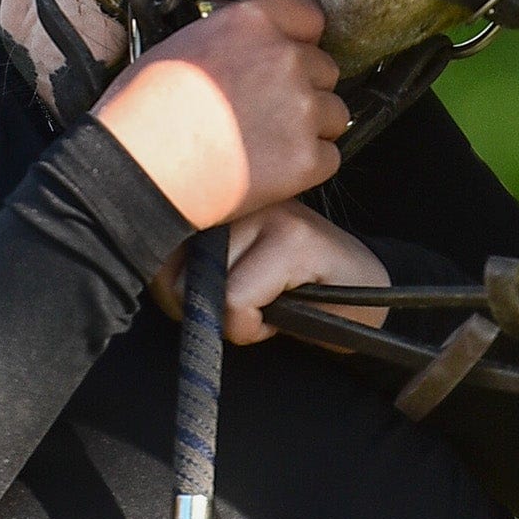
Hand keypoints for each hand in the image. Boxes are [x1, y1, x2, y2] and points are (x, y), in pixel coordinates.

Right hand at [90, 0, 346, 229]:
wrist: (141, 168)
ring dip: (312, 126)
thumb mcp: (185, 43)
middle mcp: (286, 58)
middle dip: (304, 86)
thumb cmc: (146, 107)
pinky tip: (271, 168)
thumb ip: (233, 38)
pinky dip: (308, 165)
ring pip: (334, 113)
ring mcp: (301, 109)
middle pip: (325, 68)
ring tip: (269, 141)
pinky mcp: (307, 159)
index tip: (288, 53)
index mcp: (254, 21)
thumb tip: (249, 50)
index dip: (299, 38)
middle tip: (267, 108)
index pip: (309, 16)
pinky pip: (329, 156)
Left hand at [150, 200, 390, 345]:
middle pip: (178, 270)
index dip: (170, 284)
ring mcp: (270, 208)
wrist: (361, 295)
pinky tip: (285, 309)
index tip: (205, 294)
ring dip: (235, 318)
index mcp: (219, 193)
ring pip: (208, 288)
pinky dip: (253, 326)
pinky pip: (236, 302)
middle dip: (205, 306)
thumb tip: (158, 283)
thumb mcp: (227, 271)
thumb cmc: (285, 289)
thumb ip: (188, 267)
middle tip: (248, 300)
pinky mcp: (294, 238)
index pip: (159, 238)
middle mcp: (240, 192)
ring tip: (269, 300)